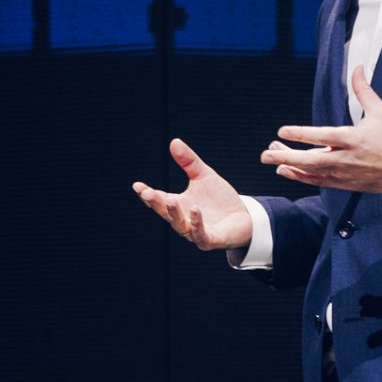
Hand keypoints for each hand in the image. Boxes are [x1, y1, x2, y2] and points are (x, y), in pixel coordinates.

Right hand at [131, 138, 253, 251]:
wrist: (244, 217)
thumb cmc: (220, 199)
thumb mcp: (204, 176)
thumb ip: (189, 162)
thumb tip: (174, 141)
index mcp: (179, 205)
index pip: (159, 199)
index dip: (147, 193)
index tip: (137, 185)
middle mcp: (183, 220)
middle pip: (165, 213)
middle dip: (156, 203)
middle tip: (146, 193)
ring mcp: (195, 232)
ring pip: (180, 225)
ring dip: (174, 213)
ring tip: (171, 200)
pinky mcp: (210, 240)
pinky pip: (200, 234)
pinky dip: (196, 223)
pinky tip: (195, 209)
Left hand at [261, 67, 381, 195]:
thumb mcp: (381, 112)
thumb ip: (364, 91)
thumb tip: (358, 69)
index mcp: (354, 139)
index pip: (323, 136)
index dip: (301, 134)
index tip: (282, 131)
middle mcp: (346, 158)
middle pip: (310, 159)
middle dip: (286, 156)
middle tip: (265, 153)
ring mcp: (344, 173)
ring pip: (311, 172)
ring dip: (289, 166)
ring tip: (270, 159)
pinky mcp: (344, 183)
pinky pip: (318, 181)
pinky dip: (301, 177)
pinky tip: (287, 171)